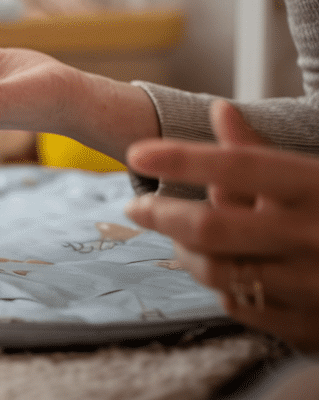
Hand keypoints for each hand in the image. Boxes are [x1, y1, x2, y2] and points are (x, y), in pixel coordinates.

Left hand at [124, 100, 318, 351]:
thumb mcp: (314, 176)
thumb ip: (260, 151)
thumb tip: (220, 110)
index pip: (239, 166)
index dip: (183, 159)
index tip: (137, 153)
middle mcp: (316, 235)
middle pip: (211, 227)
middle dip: (162, 214)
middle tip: (136, 205)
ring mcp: (313, 286)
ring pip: (217, 270)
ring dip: (185, 253)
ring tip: (176, 237)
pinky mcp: (311, 326)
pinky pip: (240, 305)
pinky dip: (220, 286)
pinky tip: (218, 270)